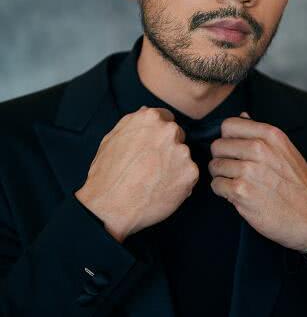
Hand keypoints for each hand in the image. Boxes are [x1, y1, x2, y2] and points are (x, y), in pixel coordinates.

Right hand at [75, 106, 198, 242]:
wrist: (110, 206)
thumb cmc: (106, 173)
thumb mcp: (113, 138)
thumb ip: (134, 122)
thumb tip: (146, 110)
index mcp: (150, 118)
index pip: (166, 119)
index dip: (158, 135)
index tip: (152, 148)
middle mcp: (169, 130)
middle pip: (177, 136)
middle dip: (168, 149)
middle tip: (152, 168)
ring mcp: (181, 151)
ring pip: (183, 157)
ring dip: (175, 167)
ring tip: (154, 182)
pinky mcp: (190, 172)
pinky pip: (190, 176)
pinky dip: (181, 183)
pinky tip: (162, 190)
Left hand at [208, 112, 306, 251]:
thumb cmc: (300, 186)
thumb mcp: (286, 151)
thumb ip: (262, 134)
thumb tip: (243, 116)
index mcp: (270, 135)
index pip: (228, 125)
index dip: (227, 139)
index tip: (234, 150)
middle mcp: (258, 149)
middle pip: (217, 146)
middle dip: (221, 158)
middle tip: (233, 170)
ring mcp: (248, 170)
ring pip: (214, 166)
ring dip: (221, 176)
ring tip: (237, 183)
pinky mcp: (241, 192)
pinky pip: (216, 185)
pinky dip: (223, 191)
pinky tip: (237, 195)